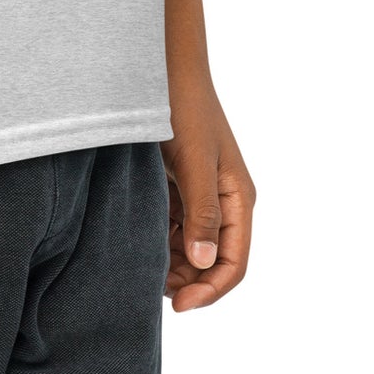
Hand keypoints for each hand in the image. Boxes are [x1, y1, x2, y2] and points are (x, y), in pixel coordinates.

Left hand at [160, 71, 254, 311]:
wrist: (162, 66)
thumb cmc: (184, 108)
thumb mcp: (195, 161)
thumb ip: (202, 211)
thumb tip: (204, 264)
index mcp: (238, 198)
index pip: (233, 263)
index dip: (209, 291)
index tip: (177, 306)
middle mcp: (224, 200)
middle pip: (210, 260)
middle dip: (185, 280)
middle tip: (149, 287)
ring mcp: (200, 192)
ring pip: (189, 246)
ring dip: (170, 262)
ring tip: (140, 267)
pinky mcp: (177, 183)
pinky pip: (172, 224)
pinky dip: (158, 238)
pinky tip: (135, 239)